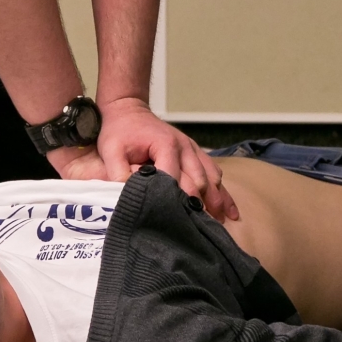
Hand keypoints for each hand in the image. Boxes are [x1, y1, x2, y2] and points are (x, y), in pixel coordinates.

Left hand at [53, 98, 238, 220]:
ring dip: (217, 201)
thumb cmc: (118, 131)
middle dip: (200, 206)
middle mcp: (185, 148)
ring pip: (212, 179)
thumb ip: (119, 172)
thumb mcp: (111, 150)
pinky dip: (224, 192)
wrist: (128, 109)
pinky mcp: (195, 153)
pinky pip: (215, 172)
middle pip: (198, 182)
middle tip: (200, 231)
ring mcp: (193, 149)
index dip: (176, 201)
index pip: (175, 179)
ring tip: (220, 224)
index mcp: (166, 146)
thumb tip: (132, 196)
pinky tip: (231, 212)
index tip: (177, 223)